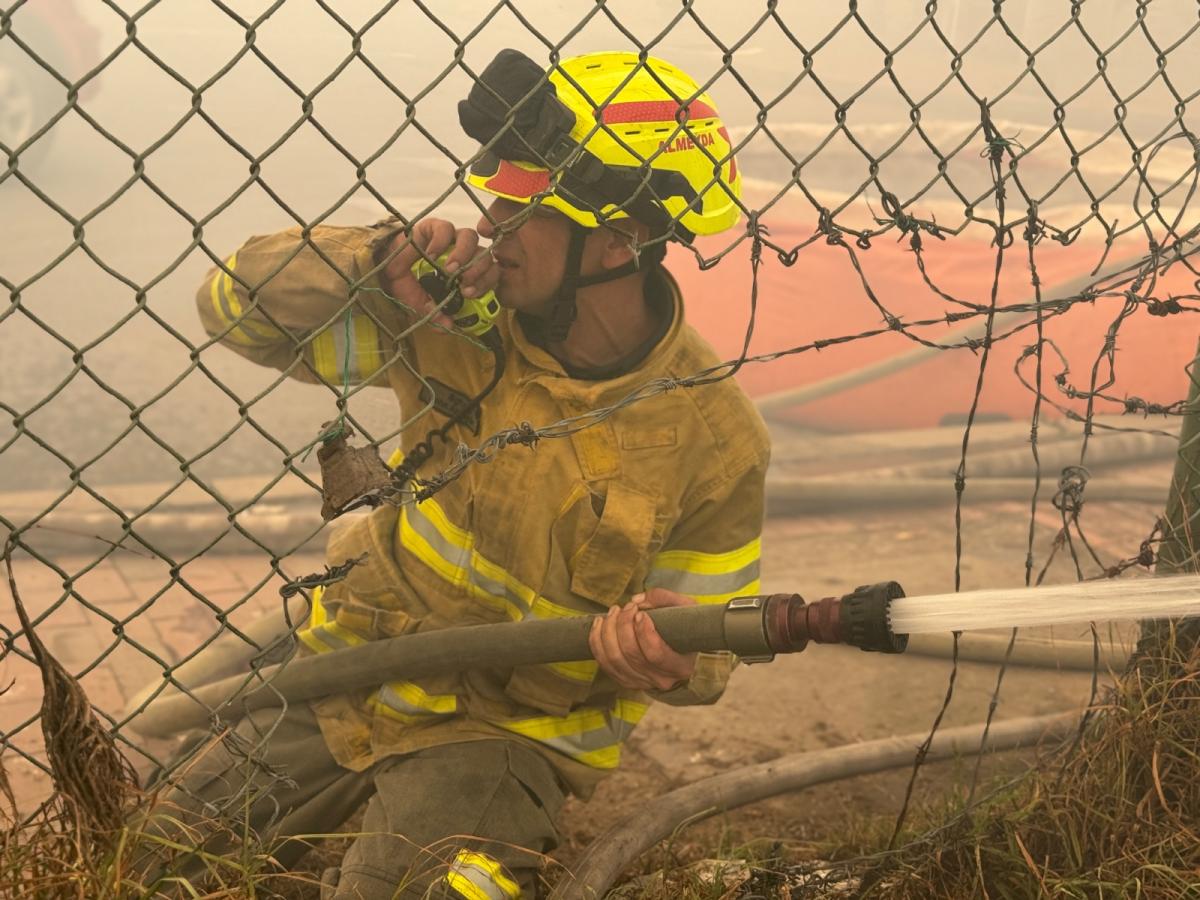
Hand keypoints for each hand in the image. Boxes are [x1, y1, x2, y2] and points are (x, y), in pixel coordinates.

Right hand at [380, 219, 499, 325]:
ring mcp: (451, 238)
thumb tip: (447, 326)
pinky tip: (430, 255)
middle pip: (484, 254)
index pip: (489, 272)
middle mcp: (463, 253)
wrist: (385, 265)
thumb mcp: (420, 303)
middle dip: (477, 270)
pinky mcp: (435, 226)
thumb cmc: (408, 283)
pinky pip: (446, 229)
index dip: (486, 282)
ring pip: (470, 237)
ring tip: (449, 270)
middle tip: (463, 284)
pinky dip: (441, 242)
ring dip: (463, 254)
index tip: (470, 294)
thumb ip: (434, 314)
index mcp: (467, 271)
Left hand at [588, 588, 697, 691]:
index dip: (643, 632)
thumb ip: (665, 598)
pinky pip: (604, 664)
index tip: (640, 613)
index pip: (656, 654)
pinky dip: (597, 642)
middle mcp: (661, 680)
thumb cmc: (688, 629)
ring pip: (614, 660)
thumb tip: (637, 601)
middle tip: (626, 607)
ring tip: (613, 612)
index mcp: (680, 666)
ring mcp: (642, 683)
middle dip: (622, 625)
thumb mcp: (687, 609)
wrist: (685, 653)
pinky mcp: (626, 681)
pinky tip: (599, 624)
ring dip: (607, 632)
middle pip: (631, 654)